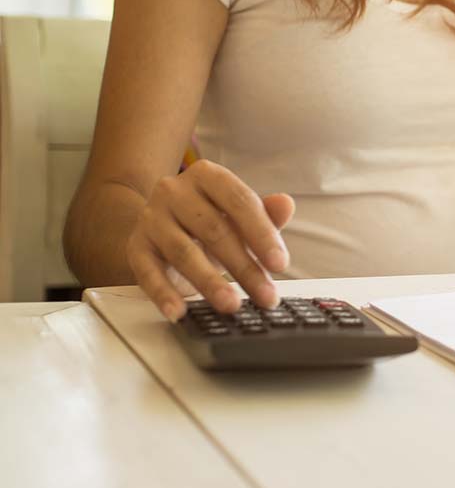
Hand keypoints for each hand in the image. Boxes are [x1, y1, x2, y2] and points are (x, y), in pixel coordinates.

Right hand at [125, 159, 294, 320]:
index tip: (280, 264)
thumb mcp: (238, 215)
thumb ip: (265, 212)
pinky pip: (148, 272)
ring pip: (184, 252)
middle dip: (245, 267)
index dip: (262, 234)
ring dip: (210, 282)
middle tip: (266, 296)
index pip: (240, 202)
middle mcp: (174, 191)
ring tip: (232, 305)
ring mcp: (151, 218)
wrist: (160, 221)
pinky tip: (178, 312)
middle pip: (215, 230)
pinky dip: (163, 294)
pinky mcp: (136, 246)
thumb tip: (286, 204)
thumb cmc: (208, 218)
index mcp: (207, 175)